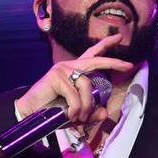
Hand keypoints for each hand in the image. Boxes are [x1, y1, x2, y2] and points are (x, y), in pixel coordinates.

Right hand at [14, 34, 133, 130]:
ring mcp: (63, 69)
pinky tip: (69, 116)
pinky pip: (75, 94)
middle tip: (128, 65)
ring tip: (78, 118)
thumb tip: (104, 113)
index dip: (105, 46)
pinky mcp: (56, 76)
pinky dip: (75, 108)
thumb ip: (90, 113)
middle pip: (95, 60)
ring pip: (87, 86)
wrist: (30, 113)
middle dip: (113, 62)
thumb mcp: (76, 113)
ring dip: (86, 106)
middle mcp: (69, 66)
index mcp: (74, 71)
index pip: (92, 55)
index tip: (119, 38)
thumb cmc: (52, 111)